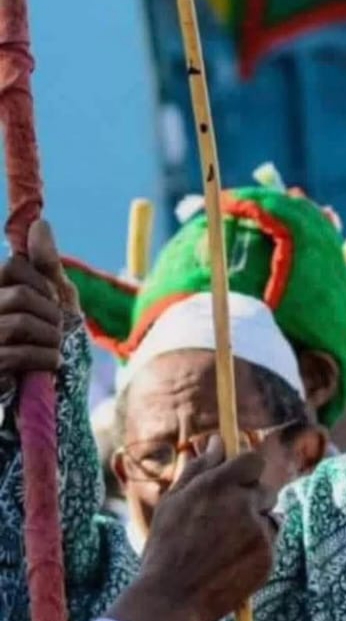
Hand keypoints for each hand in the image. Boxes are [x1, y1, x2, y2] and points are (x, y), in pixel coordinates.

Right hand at [0, 221, 69, 379]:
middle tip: (57, 332)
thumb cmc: (50, 343)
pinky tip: (50, 365)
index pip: (12, 266)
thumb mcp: (56, 303)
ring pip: (22, 323)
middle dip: (51, 315)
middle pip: (21, 296)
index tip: (52, 302)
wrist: (49, 397)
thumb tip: (40, 223)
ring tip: (54, 349)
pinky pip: (19, 353)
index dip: (41, 283)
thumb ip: (47, 267)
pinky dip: (45, 359)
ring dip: (52, 339)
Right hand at [106, 437, 278, 620]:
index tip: (240, 480)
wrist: (170, 600)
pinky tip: (230, 563)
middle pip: (265, 489)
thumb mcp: (174, 502)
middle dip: (251, 501)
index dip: (248, 470)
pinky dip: (257, 550)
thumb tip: (218, 442)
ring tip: (224, 546)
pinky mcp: (268, 556)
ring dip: (255, 525)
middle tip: (225, 522)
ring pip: (270, 517)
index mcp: (217, 485)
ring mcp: (258, 531)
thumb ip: (199, 468)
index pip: (253, 461)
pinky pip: (270, 543)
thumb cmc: (166, 548)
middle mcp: (242, 504)